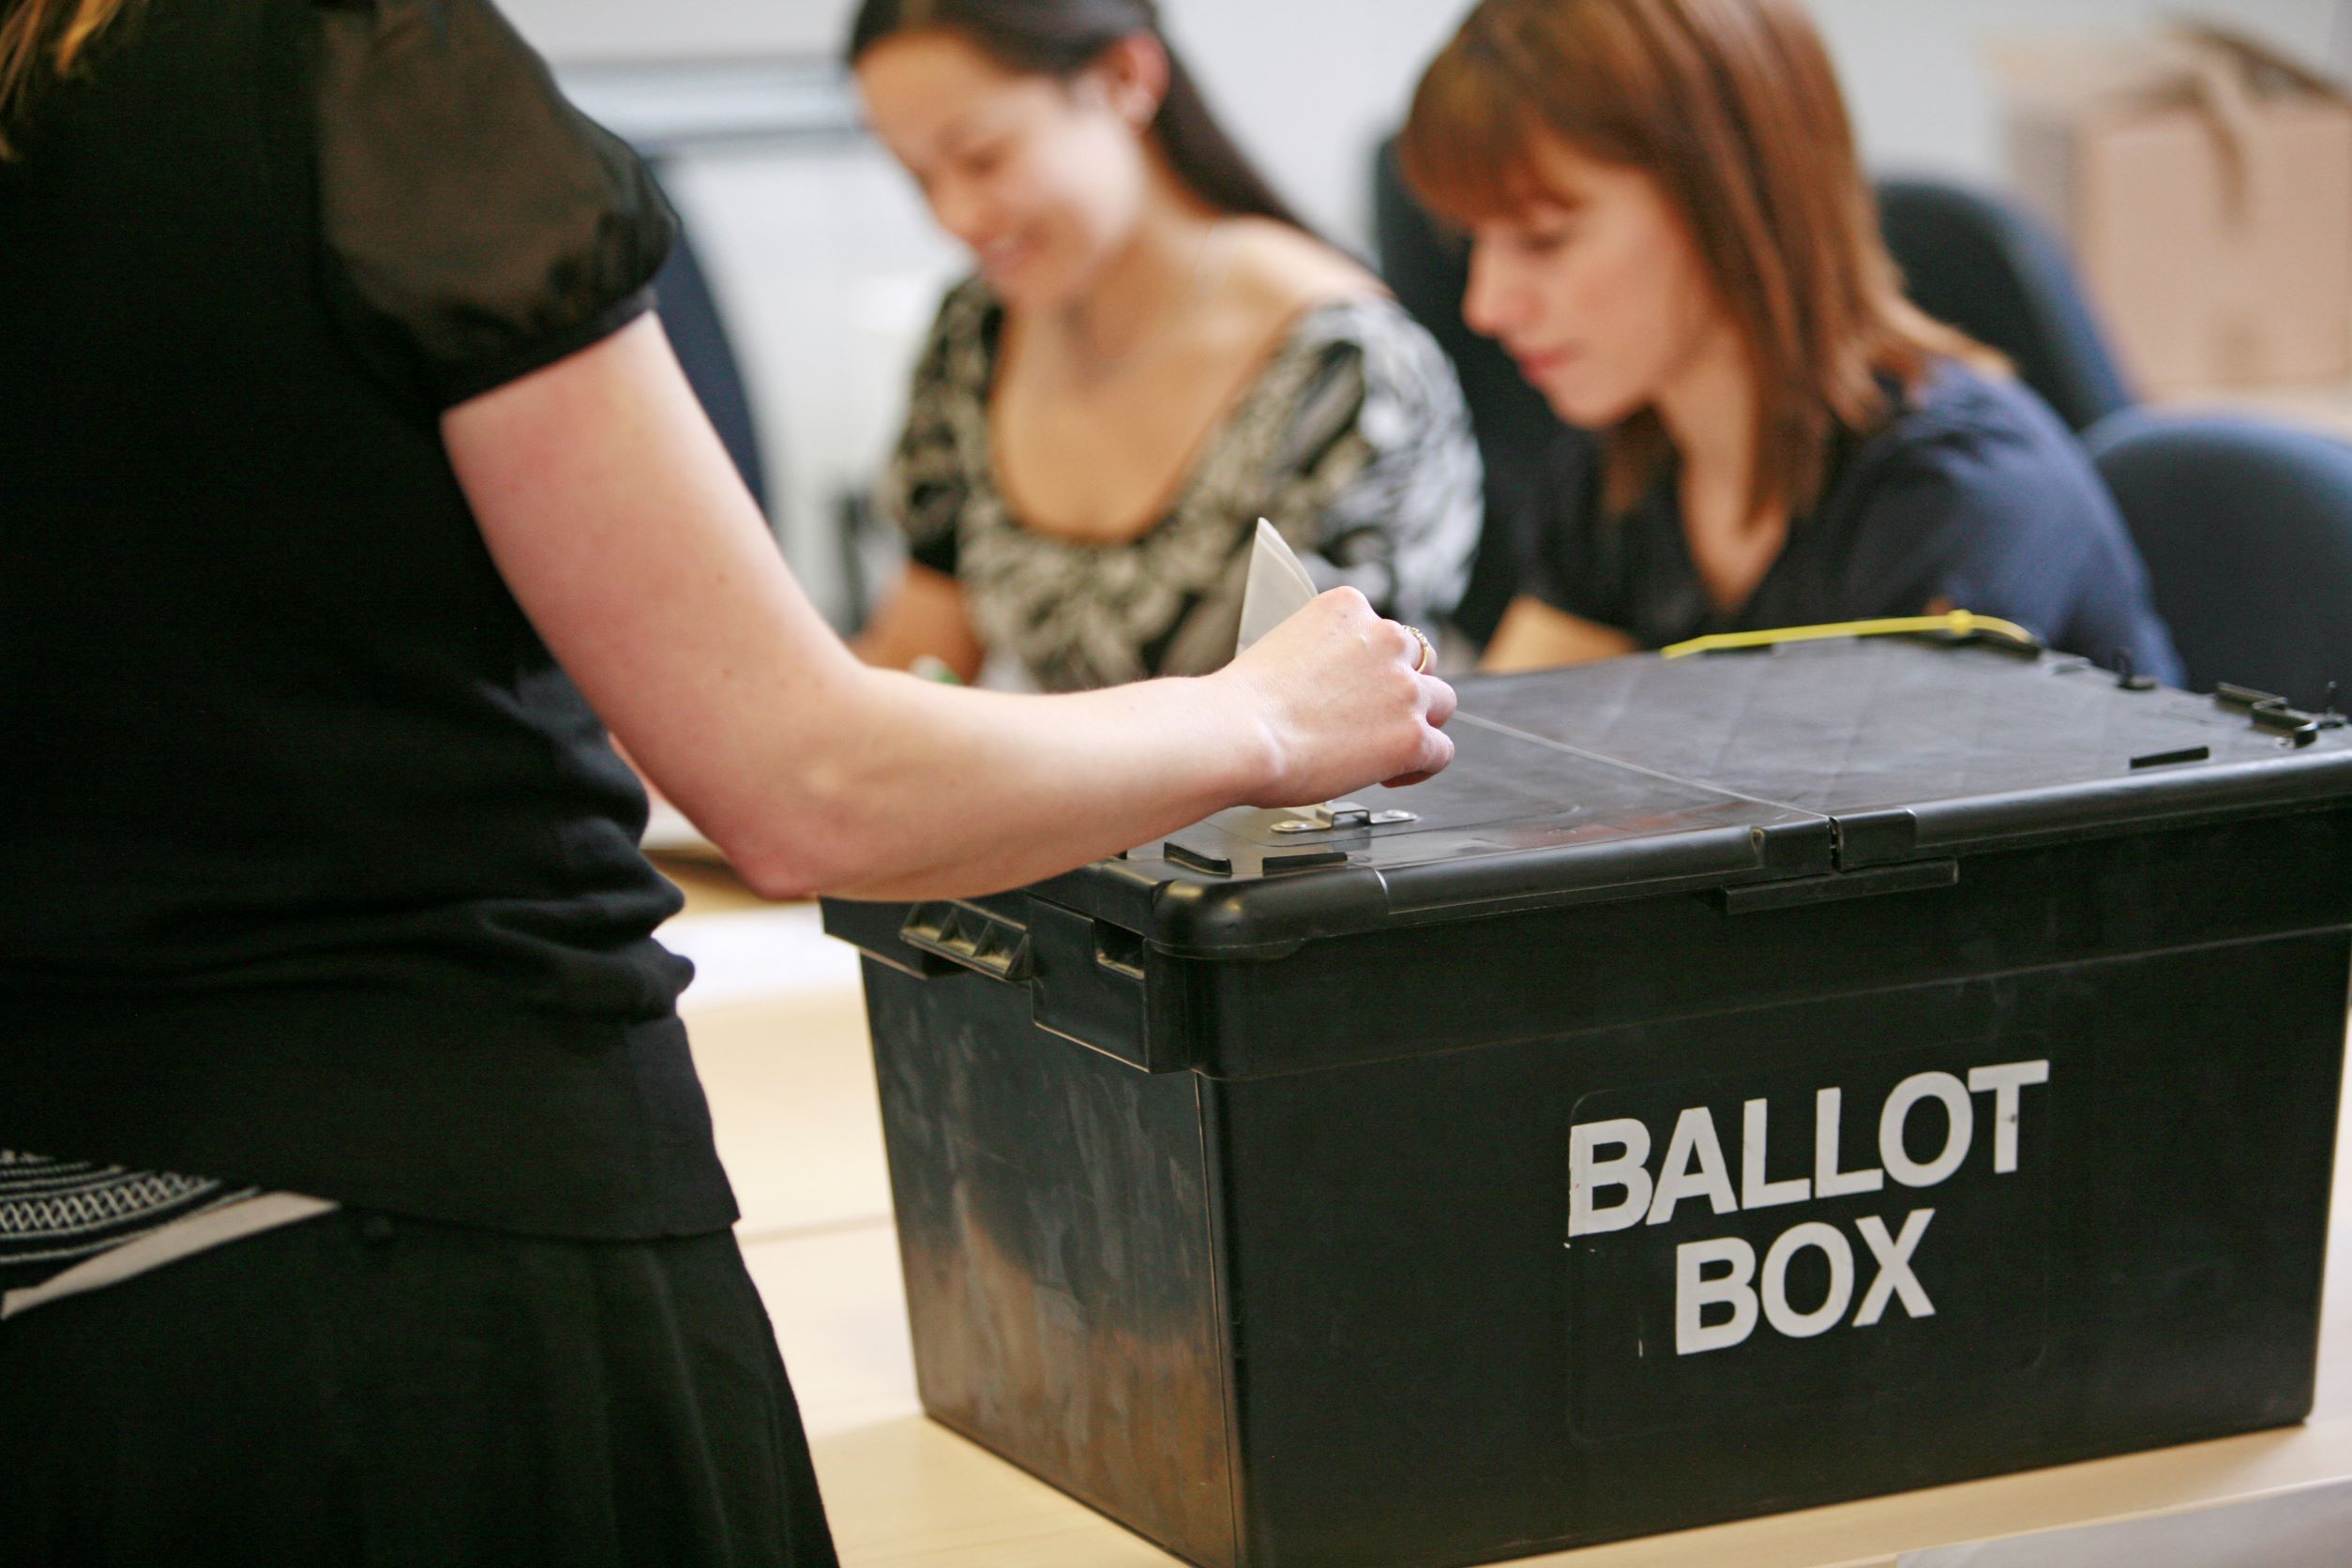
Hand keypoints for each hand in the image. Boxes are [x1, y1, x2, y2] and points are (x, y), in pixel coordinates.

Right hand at [1217, 588, 1456, 807]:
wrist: (1237, 734)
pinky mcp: (1412, 735)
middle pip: (1421, 660)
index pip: (1381, 631)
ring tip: (1387, 746)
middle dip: (1402, 689)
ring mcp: (1404, 687)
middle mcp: (1384, 638)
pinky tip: (1392, 775)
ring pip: (1440, 702)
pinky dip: (1421, 766)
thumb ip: (1318, 658)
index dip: (1373, 666)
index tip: (1355, 691)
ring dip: (1419, 722)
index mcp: (1347, 608)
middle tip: (1375, 717)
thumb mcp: (1281, 650)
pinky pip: (1440, 751)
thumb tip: (1324, 689)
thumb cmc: (1241, 704)